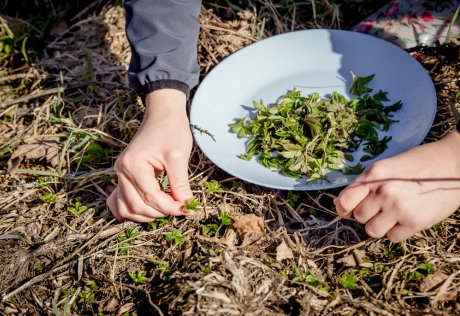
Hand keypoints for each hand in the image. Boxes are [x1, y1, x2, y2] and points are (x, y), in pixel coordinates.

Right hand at [107, 89, 193, 221]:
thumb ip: (180, 183)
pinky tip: (148, 212)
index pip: (151, 197)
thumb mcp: (179, 156)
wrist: (163, 113)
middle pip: (137, 206)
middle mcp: (121, 170)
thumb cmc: (171, 130)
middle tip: (181, 209)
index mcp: (133, 164)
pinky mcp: (124, 175)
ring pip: (126, 207)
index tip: (187, 209)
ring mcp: (120, 173)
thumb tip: (186, 206)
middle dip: (160, 212)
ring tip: (167, 209)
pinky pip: (120, 200)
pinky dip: (132, 210)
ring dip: (146, 215)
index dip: (170, 207)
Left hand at [335, 131, 459, 241]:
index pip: (345, 201)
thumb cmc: (416, 163)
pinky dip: (395, 232)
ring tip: (390, 215)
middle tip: (380, 206)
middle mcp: (384, 192)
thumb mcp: (385, 167)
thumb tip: (340, 204)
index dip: (344, 208)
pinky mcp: (415, 222)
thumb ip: (363, 184)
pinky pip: (392, 238)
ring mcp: (399, 209)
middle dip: (366, 214)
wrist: (453, 164)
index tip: (348, 209)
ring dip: (378, 225)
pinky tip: (404, 219)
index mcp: (374, 175)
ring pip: (372, 231)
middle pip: (358, 217)